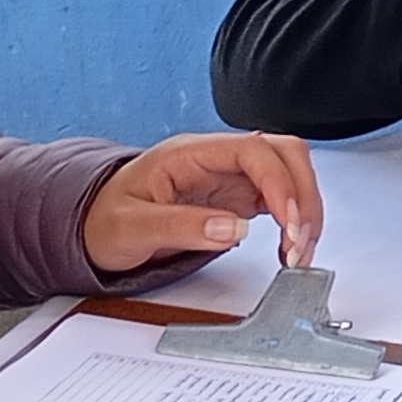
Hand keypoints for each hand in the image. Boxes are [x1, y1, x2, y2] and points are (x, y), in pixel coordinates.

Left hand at [84, 130, 326, 272]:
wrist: (95, 225)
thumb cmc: (106, 220)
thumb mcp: (131, 228)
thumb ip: (181, 227)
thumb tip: (234, 229)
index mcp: (190, 153)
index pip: (253, 150)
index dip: (278, 183)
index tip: (287, 222)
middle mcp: (217, 158)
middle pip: (284, 154)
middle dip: (303, 196)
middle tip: (298, 242)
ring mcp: (231, 175)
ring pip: (291, 174)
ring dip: (305, 210)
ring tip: (297, 251)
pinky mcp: (238, 196)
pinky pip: (282, 198)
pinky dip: (295, 221)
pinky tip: (290, 246)